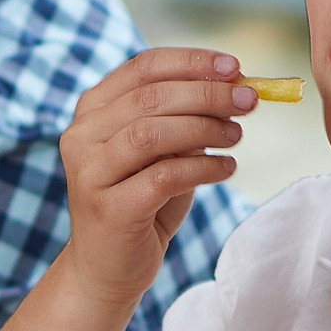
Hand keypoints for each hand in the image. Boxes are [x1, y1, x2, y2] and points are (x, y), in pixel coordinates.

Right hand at [59, 49, 252, 313]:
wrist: (109, 268)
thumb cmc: (142, 201)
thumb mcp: (163, 152)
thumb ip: (184, 119)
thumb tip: (234, 89)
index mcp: (93, 110)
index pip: (142, 68)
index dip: (191, 62)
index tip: (234, 66)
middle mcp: (82, 136)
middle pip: (150, 97)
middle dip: (207, 94)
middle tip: (249, 100)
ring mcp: (90, 173)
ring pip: (152, 134)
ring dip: (205, 129)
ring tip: (236, 136)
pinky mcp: (109, 209)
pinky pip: (164, 177)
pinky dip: (203, 168)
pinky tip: (226, 169)